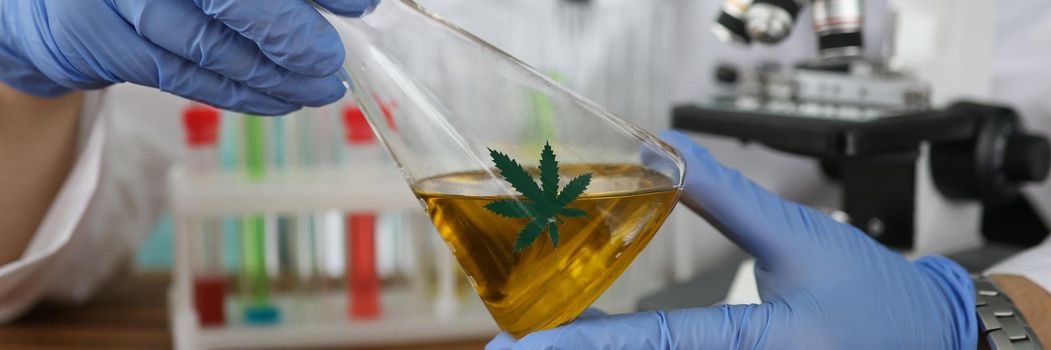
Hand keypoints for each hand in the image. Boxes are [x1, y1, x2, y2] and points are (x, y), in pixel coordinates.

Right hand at [0, 0, 376, 114]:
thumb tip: (353, 0)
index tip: (359, 3)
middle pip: (230, 1)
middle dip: (292, 37)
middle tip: (332, 60)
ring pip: (207, 46)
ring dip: (274, 77)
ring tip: (320, 88)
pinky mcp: (100, 41)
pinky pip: (183, 76)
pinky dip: (239, 94)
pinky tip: (281, 99)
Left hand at [487, 130, 977, 349]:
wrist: (933, 340)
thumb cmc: (874, 296)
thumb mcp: (799, 236)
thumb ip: (725, 199)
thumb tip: (668, 156)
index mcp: (758, 343)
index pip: (653, 345)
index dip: (581, 348)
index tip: (522, 349)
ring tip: (548, 348)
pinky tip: (607, 348)